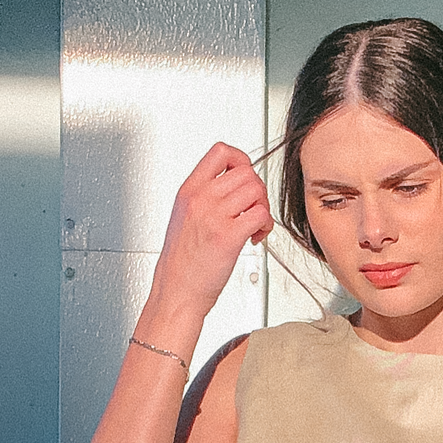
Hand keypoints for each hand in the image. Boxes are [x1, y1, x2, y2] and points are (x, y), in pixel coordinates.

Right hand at [148, 142, 273, 321]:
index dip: (241, 160)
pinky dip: (265, 225)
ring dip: (263, 208)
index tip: (245, 177)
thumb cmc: (181, 262)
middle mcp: (201, 199)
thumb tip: (231, 187)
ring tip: (254, 225)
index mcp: (189, 190)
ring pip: (256, 190)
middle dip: (257, 190)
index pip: (221, 152)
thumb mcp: (184, 217)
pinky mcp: (228, 236)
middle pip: (246, 172)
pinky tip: (255, 237)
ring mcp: (214, 216)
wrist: (177, 290)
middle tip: (252, 209)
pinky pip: (261, 214)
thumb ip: (204, 197)